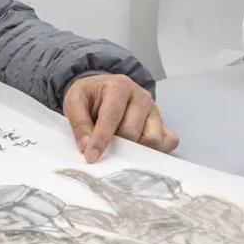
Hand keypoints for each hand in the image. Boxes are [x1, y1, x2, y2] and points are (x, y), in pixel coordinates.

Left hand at [62, 74, 178, 163]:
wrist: (100, 89)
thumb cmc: (89, 96)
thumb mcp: (74, 101)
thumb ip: (79, 123)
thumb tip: (86, 146)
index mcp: (119, 86)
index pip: (112, 117)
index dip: (101, 139)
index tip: (91, 156)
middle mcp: (141, 96)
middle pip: (133, 132)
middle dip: (116, 144)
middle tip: (104, 147)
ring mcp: (154, 110)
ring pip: (152, 139)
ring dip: (135, 148)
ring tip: (119, 145)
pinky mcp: (162, 122)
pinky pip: (169, 141)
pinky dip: (155, 149)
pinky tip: (137, 147)